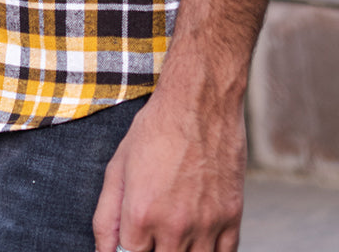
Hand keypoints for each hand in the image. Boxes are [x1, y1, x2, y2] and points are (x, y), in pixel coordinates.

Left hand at [92, 89, 245, 251]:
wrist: (200, 101)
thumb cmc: (155, 130)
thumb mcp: (118, 167)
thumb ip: (106, 217)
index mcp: (141, 213)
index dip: (130, 250)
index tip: (135, 239)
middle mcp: (174, 225)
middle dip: (155, 250)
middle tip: (155, 231)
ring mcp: (206, 224)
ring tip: (174, 231)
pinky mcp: (232, 217)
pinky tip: (199, 240)